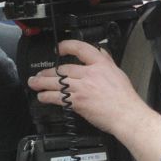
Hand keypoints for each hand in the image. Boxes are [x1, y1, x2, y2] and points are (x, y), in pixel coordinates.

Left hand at [25, 40, 146, 136]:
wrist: (126, 115)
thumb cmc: (124, 98)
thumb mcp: (118, 73)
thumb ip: (107, 61)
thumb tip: (100, 52)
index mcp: (101, 64)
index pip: (80, 48)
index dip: (66, 46)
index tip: (58, 48)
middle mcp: (90, 74)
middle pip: (63, 69)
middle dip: (48, 72)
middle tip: (40, 74)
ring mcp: (83, 87)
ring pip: (57, 82)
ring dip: (42, 83)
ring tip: (34, 83)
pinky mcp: (78, 101)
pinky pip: (58, 97)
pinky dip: (48, 97)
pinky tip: (42, 97)